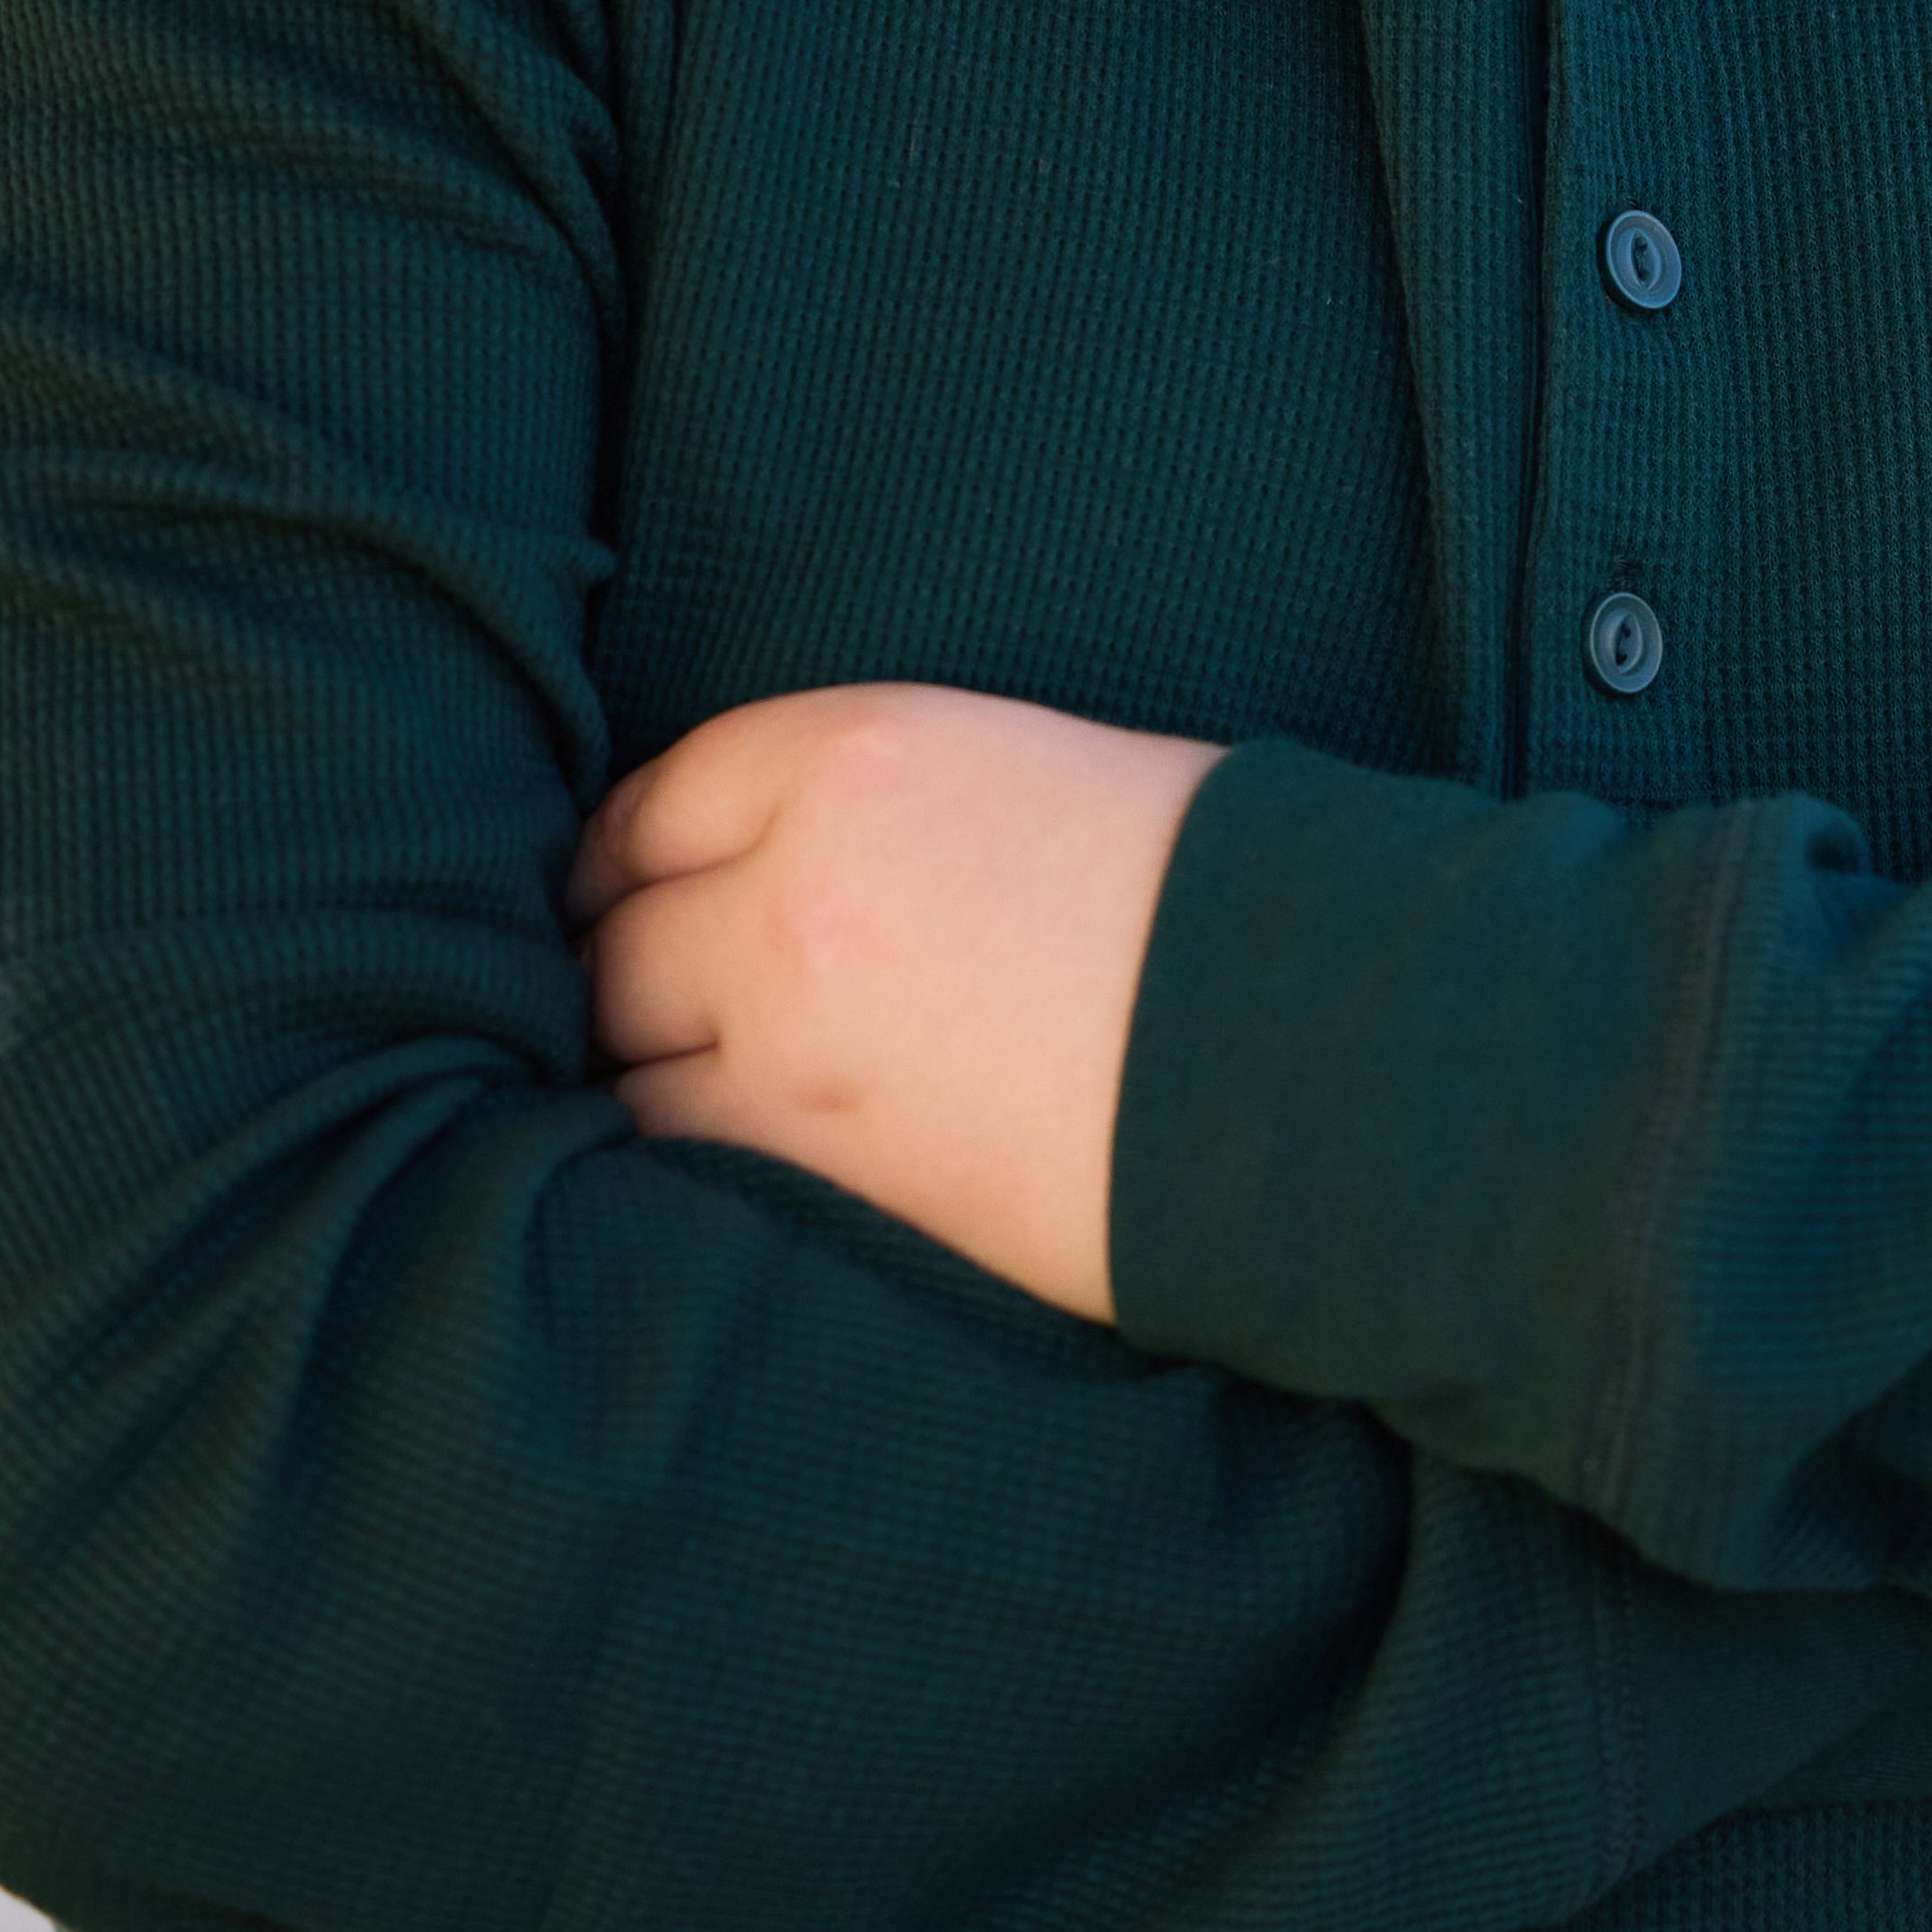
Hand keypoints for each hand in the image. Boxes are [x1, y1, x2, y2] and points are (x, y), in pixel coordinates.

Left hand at [569, 686, 1224, 1323]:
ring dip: (642, 1078)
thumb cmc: (1215, 896)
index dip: (629, 860)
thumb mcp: (1033, 771)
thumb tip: (780, 868)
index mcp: (852, 757)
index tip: (626, 895)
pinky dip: (683, 1164)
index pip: (652, 803)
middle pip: (611, 941)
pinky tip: (723, 1166)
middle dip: (621, 973)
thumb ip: (876, 807)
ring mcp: (789, 1044)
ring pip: (620, 1068)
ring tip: (685, 1094)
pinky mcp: (819, 1174)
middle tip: (641, 1007)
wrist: (1320, 1047)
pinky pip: (677, 1165)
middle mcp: (790, 891)